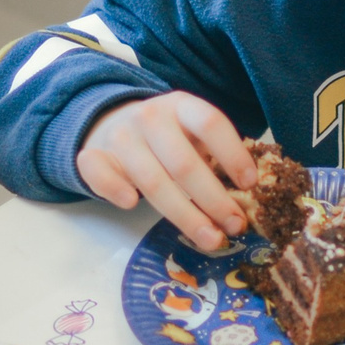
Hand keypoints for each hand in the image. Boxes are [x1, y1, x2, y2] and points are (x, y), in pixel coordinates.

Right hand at [77, 92, 254, 251]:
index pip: (210, 123)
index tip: (250, 185)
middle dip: (214, 199)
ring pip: (152, 180)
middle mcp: (150, 117)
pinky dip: (114, 189)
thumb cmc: (167, 137)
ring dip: (184, 214)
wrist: (112, 123)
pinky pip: (100, 174)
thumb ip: (216, 155)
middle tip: (235, 226)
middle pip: (184, 163)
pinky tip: (132, 204)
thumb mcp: (193, 133)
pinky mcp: (94, 156)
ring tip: (210, 238)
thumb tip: (250, 195)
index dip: (233, 154)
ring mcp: (119, 136)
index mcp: (181, 105)